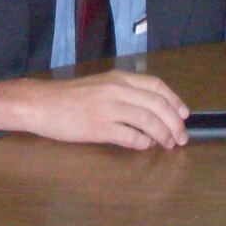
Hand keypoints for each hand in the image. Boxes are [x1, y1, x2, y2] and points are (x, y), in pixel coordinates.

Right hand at [0, 71, 189, 149]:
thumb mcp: (100, 86)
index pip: (156, 86)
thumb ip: (123, 93)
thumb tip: (148, 111)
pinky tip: (145, 147)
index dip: (174, 101)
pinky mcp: (99, 127)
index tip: (184, 114)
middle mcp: (117, 90)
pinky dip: (142, 143)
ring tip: (167, 145)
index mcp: (118, 78)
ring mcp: (109, 108)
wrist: (41, 104)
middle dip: (174, 123)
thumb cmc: (69, 97)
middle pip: (157, 105)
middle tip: (181, 138)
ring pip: (148, 121)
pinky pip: (130, 136)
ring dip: (163, 135)